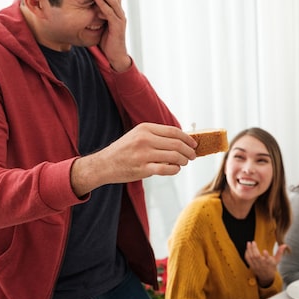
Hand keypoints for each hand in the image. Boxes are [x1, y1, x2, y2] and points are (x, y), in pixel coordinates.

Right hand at [71, 123, 196, 195]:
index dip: (187, 138)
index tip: (194, 144)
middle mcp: (145, 139)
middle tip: (193, 156)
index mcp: (145, 128)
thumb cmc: (124, 150)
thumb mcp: (138, 136)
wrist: (104, 164)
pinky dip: (175, 170)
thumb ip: (157, 136)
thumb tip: (181, 140)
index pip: (174, 131)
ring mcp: (143, 155)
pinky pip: (166, 169)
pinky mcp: (142, 169)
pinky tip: (175, 169)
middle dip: (189, 151)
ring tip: (184, 162)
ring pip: (174, 157)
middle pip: (177, 144)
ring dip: (183, 161)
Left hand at [94, 0, 130, 70]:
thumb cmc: (107, 41)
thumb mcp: (102, 24)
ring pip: (113, 2)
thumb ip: (99, 14)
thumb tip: (90, 5)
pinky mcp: (117, 27)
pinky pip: (109, 13)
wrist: (115, 56)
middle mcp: (120, 14)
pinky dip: (103, 4)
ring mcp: (120, 20)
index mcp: (117, 12)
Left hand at [245, 242, 287, 287]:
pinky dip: (247, 254)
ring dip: (249, 250)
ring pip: (251, 257)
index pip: (267, 259)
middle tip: (253, 242)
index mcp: (269, 262)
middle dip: (254, 249)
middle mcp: (262, 264)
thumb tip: (284, 245)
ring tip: (248, 243)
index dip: (266, 255)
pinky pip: (248, 259)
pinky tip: (247, 249)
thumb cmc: (271, 266)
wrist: (266, 276)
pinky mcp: (252, 266)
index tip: (264, 251)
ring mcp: (256, 265)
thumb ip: (280, 252)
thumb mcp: (277, 260)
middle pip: (257, 257)